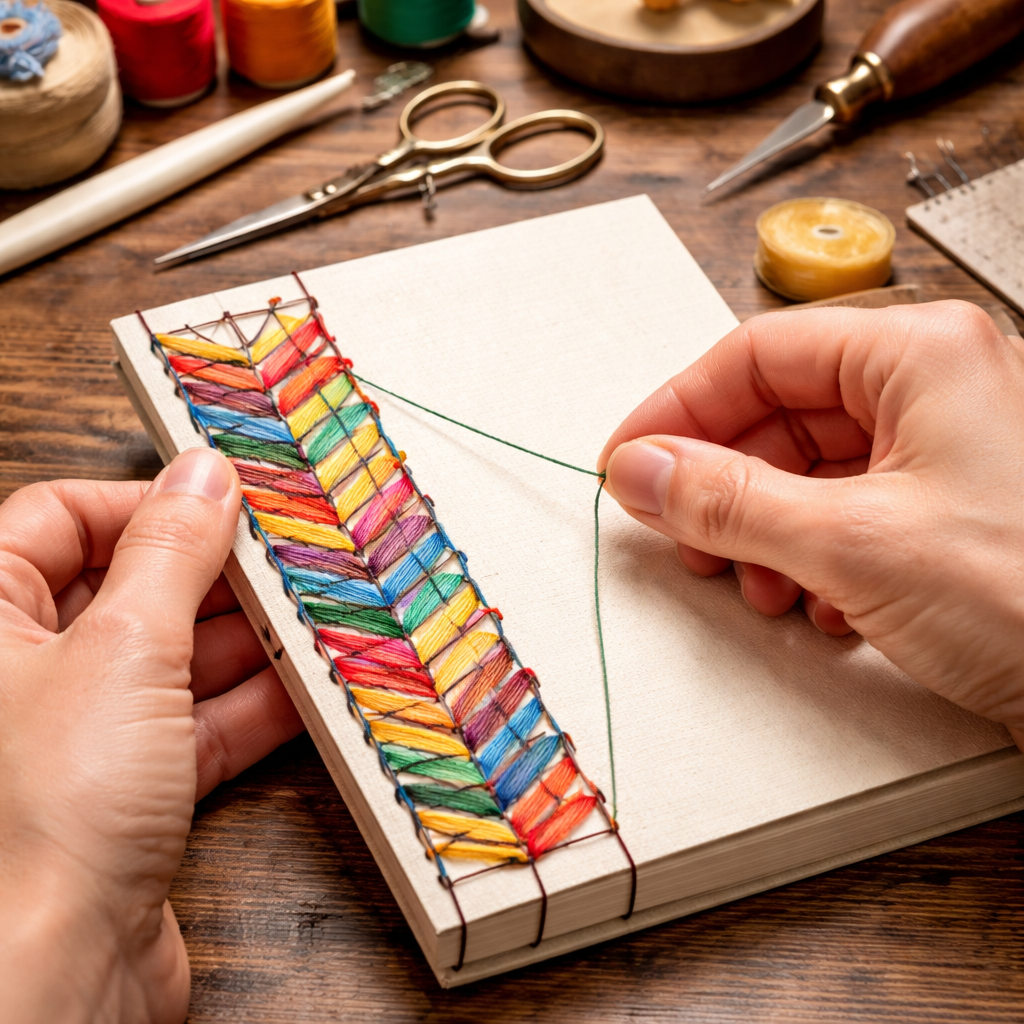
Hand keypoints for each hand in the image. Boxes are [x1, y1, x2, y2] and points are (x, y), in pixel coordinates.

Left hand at [0, 448, 303, 1023]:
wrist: (53, 981)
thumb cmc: (44, 813)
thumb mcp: (124, 648)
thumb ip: (172, 551)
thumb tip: (205, 473)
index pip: (59, 517)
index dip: (145, 501)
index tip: (226, 499)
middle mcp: (22, 673)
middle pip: (127, 587)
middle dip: (214, 573)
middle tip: (290, 555)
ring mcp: (78, 736)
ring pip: (171, 659)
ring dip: (246, 639)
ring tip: (314, 613)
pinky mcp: (128, 794)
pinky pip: (195, 726)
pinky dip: (252, 704)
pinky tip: (308, 684)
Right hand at [599, 301, 1023, 749]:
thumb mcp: (853, 543)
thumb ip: (729, 501)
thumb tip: (642, 472)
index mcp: (919, 354)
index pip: (757, 355)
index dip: (679, 409)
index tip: (630, 461)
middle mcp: (934, 389)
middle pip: (780, 415)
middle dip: (723, 485)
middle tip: (680, 533)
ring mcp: (946, 452)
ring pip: (809, 471)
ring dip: (764, 532)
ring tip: (757, 583)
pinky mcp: (950, 513)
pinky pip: (847, 513)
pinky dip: (812, 558)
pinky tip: (817, 603)